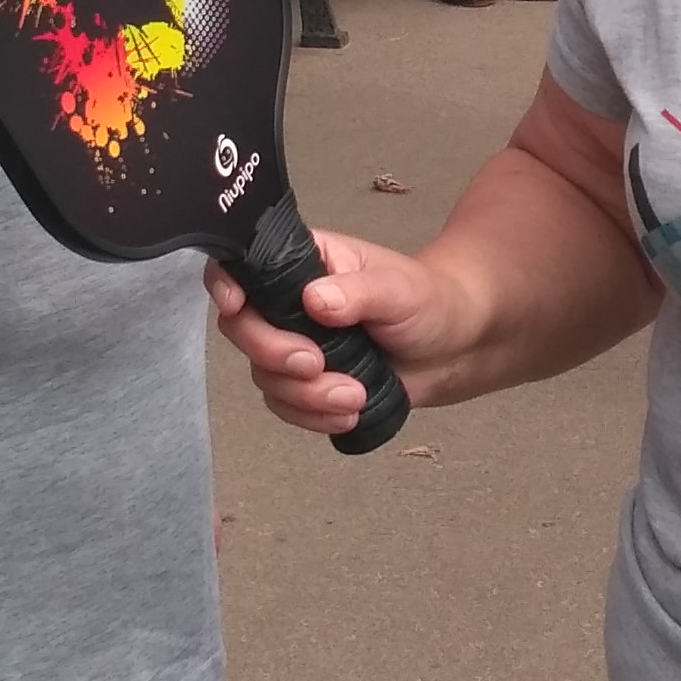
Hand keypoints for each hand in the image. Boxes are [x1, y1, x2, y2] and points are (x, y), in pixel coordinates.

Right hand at [207, 227, 456, 440]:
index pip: (242, 266)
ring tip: (355, 396)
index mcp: (303, 262)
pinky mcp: (308, 385)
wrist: (455, 347)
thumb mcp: (399, 289)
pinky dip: (313, 417)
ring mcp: (295, 345)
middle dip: (275, 355)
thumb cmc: (428, 301)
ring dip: (305, 396)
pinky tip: (349, 414)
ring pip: (265, 376)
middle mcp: (288, 303)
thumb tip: (314, 299)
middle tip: (318, 366)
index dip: (226, 285)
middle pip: (242, 329)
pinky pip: (286, 407)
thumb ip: (358, 292)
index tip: (238, 307)